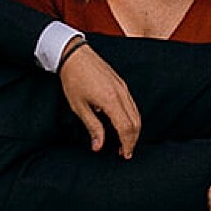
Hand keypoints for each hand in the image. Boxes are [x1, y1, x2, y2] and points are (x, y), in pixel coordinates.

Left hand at [58, 39, 140, 157]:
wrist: (74, 54)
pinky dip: (132, 118)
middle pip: (135, 123)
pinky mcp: (121, 84)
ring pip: (136, 114)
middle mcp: (121, 94)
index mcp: (110, 100)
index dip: (127, 144)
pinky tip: (122, 125)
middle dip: (132, 140)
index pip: (126, 128)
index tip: (124, 155)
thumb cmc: (73, 79)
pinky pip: (132, 105)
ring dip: (133, 130)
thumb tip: (98, 146)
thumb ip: (92, 127)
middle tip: (124, 152)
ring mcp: (123, 88)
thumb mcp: (79, 107)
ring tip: (124, 142)